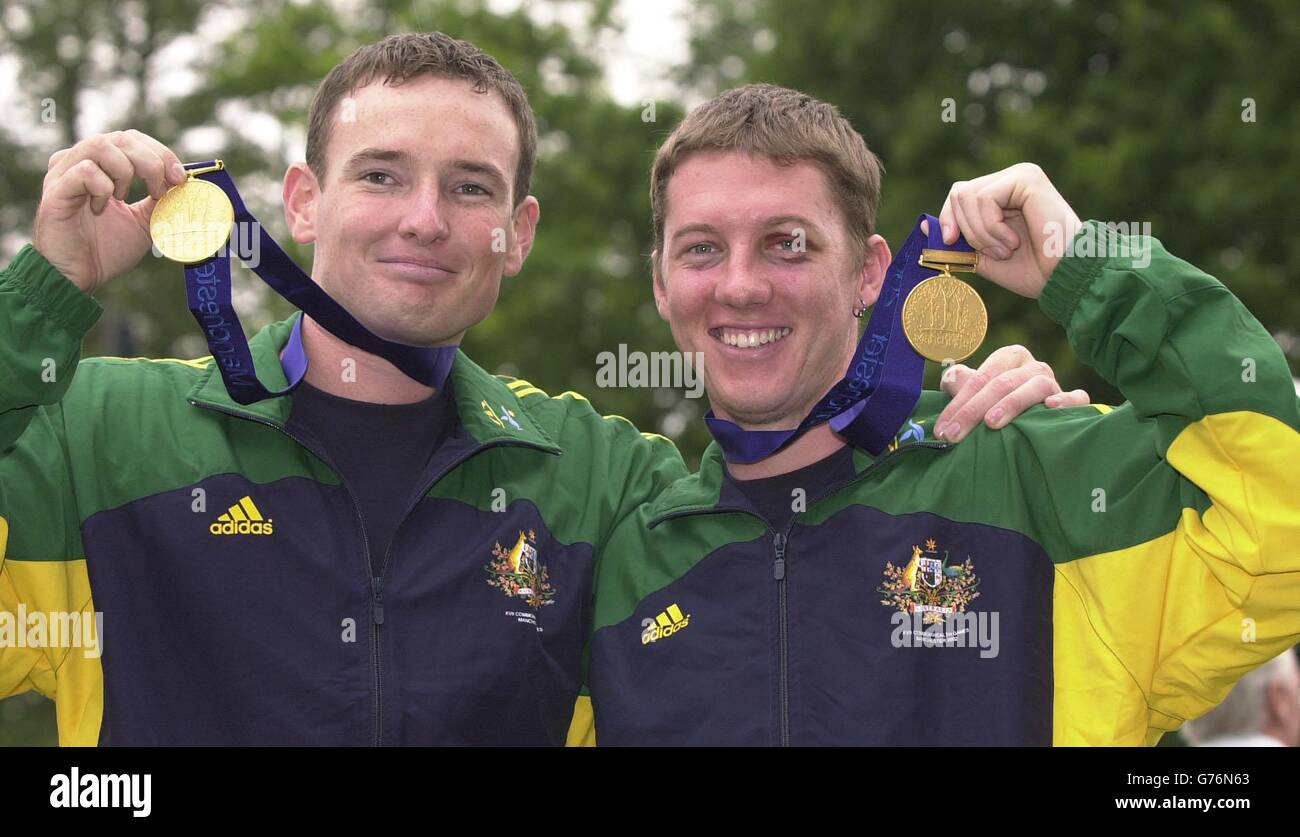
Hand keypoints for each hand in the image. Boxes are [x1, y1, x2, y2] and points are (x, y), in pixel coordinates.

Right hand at [33, 130, 187, 294]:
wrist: (79, 277)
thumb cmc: (106, 249)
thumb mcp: (144, 221)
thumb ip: (161, 201)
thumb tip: (183, 185)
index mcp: (101, 166)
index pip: (132, 139)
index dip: (160, 153)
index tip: (179, 178)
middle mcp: (80, 162)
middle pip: (120, 137)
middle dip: (150, 162)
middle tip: (160, 191)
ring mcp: (65, 173)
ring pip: (100, 145)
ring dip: (125, 171)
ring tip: (124, 197)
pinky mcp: (55, 190)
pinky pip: (85, 171)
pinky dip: (103, 188)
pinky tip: (99, 209)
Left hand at [923, 162, 1081, 298]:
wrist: (1064, 278)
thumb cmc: (1033, 271)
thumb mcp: (984, 257)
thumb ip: (958, 240)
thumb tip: (924, 225)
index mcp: (1003, 195)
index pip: (959, 196)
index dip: (948, 221)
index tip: (952, 244)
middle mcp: (1011, 179)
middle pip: (959, 193)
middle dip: (965, 230)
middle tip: (993, 252)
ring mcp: (1020, 175)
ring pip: (968, 197)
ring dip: (981, 234)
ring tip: (1007, 248)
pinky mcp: (1026, 178)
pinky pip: (984, 200)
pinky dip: (991, 228)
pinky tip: (1013, 241)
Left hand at [935, 344, 1089, 441]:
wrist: (1034, 428)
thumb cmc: (998, 408)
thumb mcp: (978, 396)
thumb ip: (963, 386)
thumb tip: (950, 377)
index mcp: (1008, 358)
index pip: (980, 378)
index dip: (958, 404)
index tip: (941, 430)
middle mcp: (1032, 366)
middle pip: (1002, 383)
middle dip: (973, 411)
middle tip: (953, 436)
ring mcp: (1054, 383)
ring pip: (1036, 386)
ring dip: (1012, 404)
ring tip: (991, 423)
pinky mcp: (1074, 400)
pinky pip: (1077, 397)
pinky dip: (1066, 401)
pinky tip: (1050, 408)